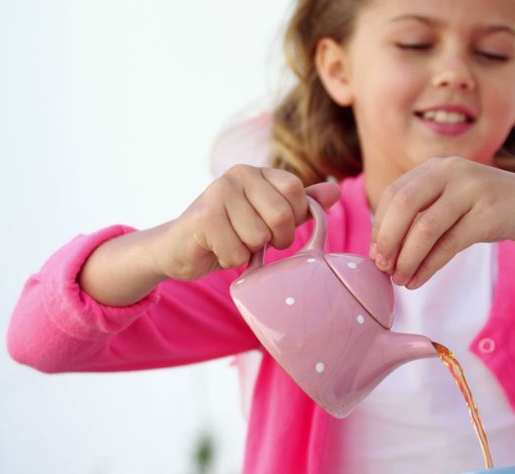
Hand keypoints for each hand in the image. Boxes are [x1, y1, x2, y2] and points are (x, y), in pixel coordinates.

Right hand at [155, 165, 340, 280]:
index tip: (275, 228)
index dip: (293, 220)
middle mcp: (238, 174)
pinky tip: (216, 249)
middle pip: (281, 216)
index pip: (297, 193)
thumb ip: (300, 206)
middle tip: (254, 241)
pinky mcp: (204, 217)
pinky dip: (229, 260)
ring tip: (230, 242)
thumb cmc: (229, 232)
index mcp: (258, 172)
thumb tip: (334, 192)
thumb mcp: (268, 218)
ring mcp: (218, 193)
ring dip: (247, 252)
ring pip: (258, 238)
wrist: (180, 248)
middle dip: (273, 240)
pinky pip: (236, 252)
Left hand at [371, 157, 514, 288]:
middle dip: (387, 240)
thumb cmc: (490, 208)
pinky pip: (449, 244)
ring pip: (425, 227)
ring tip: (399, 280)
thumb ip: (423, 214)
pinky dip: (428, 266)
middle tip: (382, 267)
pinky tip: (418, 280)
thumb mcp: (453, 201)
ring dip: (407, 258)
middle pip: (404, 205)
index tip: (375, 254)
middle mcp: (452, 171)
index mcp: (437, 167)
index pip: (394, 193)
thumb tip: (383, 250)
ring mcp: (473, 190)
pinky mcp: (490, 214)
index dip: (379, 226)